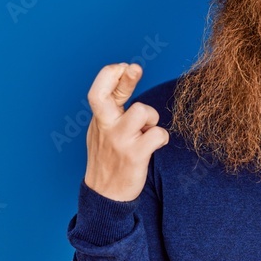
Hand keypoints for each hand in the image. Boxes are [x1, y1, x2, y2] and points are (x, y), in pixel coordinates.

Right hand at [84, 63, 169, 201]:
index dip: (112, 74)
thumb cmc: (108, 157)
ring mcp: (119, 141)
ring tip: (147, 131)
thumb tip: (127, 72)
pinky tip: (154, 146)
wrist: (105, 194)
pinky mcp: (135, 155)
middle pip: (108, 96)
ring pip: (143, 111)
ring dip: (151, 118)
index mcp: (99, 119)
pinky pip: (158, 134)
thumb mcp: (103, 129)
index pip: (99, 91)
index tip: (126, 66)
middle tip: (135, 68)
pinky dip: (161, 138)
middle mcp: (106, 127)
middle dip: (125, 78)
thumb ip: (114, 104)